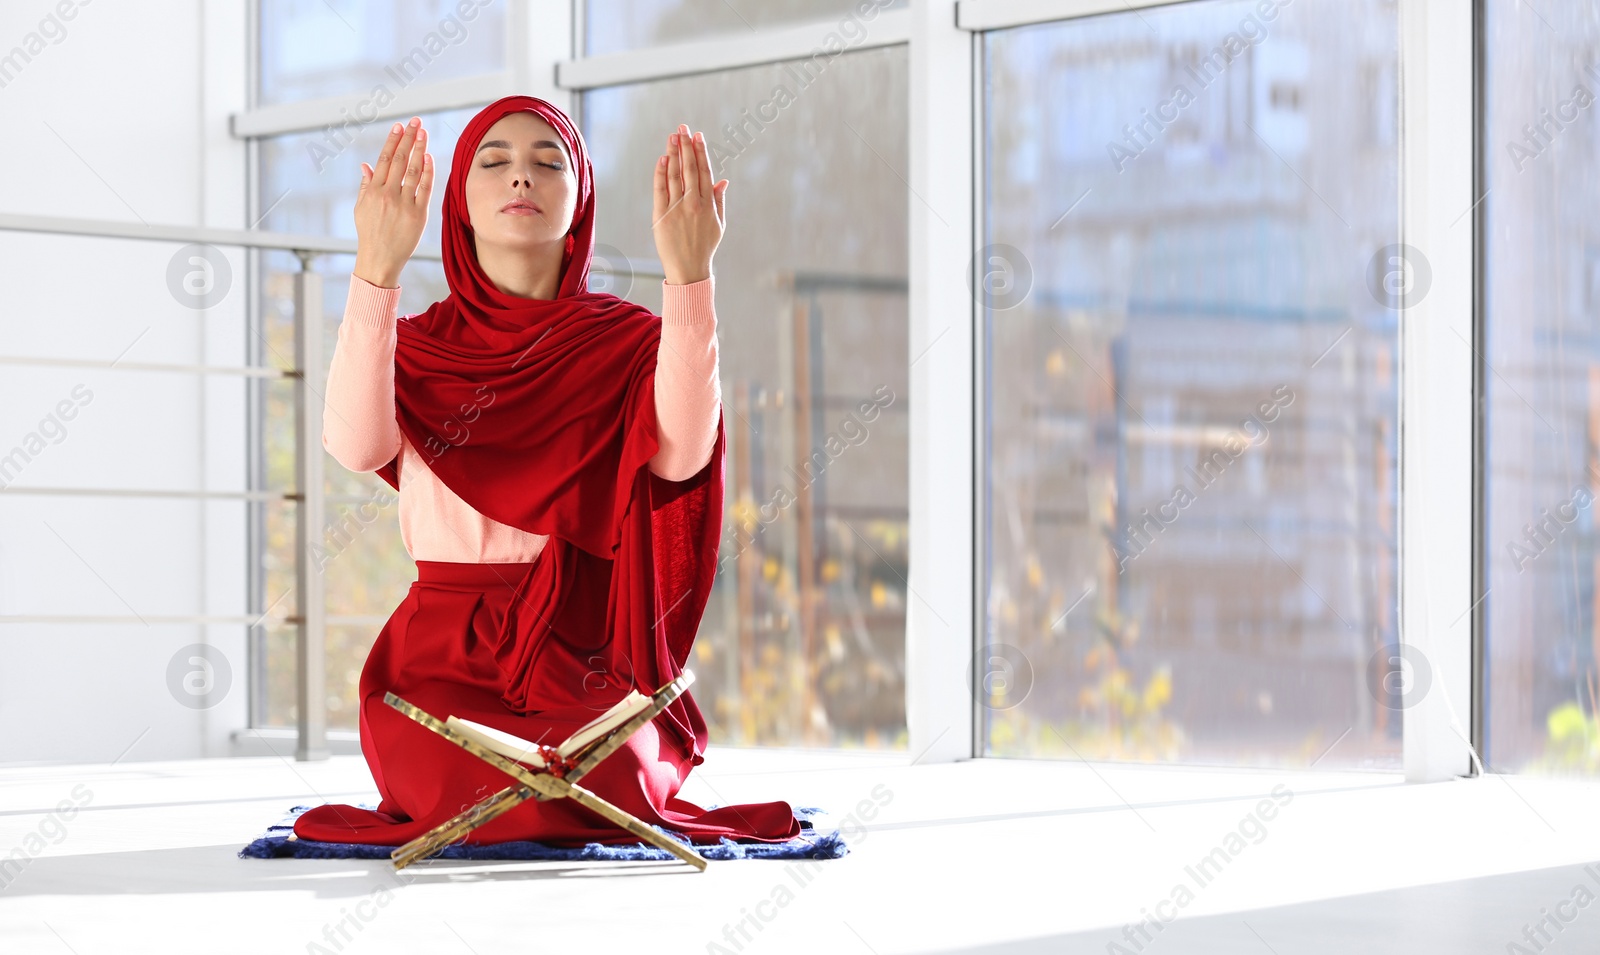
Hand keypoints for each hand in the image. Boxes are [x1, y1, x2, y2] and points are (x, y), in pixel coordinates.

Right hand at [353, 117, 432, 288]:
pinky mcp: (418, 214)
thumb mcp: (361, 208)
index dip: (393, 141)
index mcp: (373, 191)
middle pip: (399, 160)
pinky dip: (428, 172)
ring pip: (413, 171)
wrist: (379, 259)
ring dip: (419, 149)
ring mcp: (403, 204)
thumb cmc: (370, 233)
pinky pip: (425, 188)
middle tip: (415, 122)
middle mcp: (388, 194)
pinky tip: (430, 157)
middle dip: (408, 138)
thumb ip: (365, 185)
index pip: (384, 159)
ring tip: (424, 133)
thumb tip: (366, 165)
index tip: (399, 126)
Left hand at [652, 123, 726, 285]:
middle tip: (682, 127)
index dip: (700, 151)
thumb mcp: (719, 224)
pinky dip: (661, 173)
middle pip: (689, 168)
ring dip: (673, 153)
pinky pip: (661, 189)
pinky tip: (662, 159)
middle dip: (686, 145)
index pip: (704, 171)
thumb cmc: (705, 247)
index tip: (697, 135)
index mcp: (708, 204)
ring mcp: (677, 209)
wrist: (689, 270)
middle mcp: (693, 204)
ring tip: (672, 137)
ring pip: (674, 175)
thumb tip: (723, 180)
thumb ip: (719, 200)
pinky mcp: (662, 216)